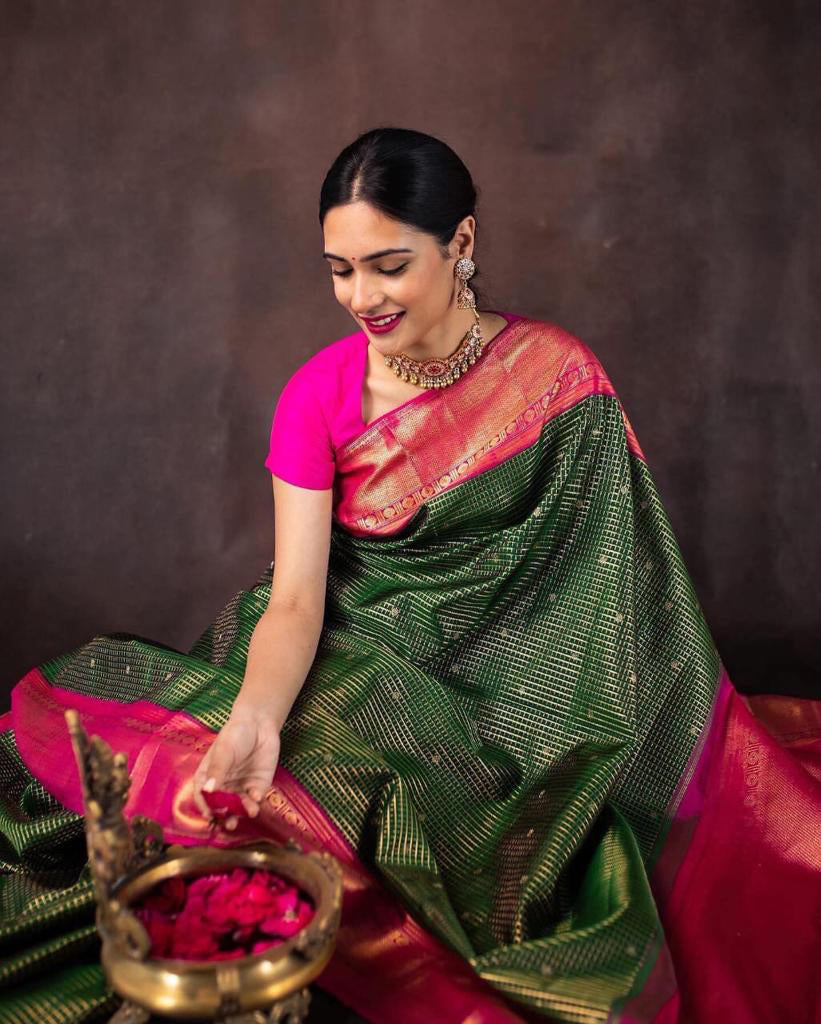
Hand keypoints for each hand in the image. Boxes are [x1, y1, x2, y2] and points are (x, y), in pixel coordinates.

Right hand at [192, 709, 280, 826]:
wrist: (260, 723)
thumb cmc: (235, 734)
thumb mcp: (224, 750)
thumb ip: (218, 770)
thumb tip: (207, 790)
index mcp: (208, 777)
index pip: (203, 797)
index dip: (205, 808)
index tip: (209, 816)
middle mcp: (224, 786)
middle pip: (222, 807)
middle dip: (226, 817)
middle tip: (230, 824)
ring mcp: (241, 787)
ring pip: (240, 806)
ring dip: (244, 811)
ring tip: (249, 812)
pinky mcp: (258, 785)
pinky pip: (256, 797)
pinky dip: (256, 800)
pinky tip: (257, 797)